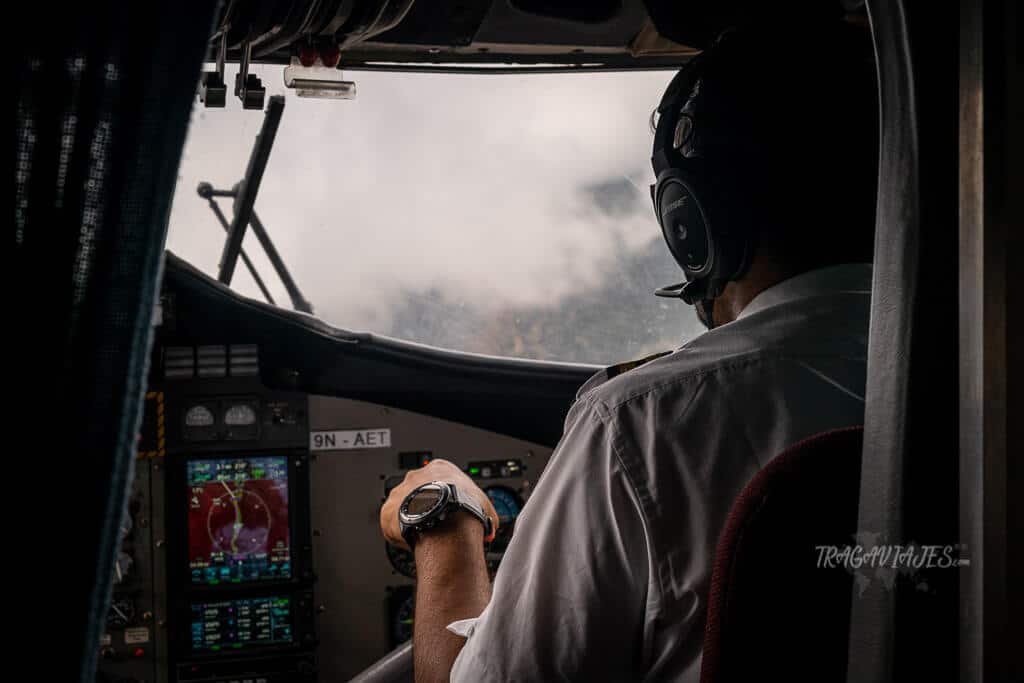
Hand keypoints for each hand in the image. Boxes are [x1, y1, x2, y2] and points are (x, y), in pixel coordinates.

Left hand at [379, 459, 498, 550]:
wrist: (445, 515)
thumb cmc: (464, 505)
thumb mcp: (483, 505)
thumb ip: (484, 512)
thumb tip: (489, 527)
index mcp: (439, 469)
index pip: (439, 482)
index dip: (444, 500)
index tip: (448, 513)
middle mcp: (416, 477)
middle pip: (419, 495)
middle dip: (426, 510)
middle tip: (437, 526)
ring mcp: (400, 493)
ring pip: (404, 509)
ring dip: (413, 521)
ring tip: (425, 535)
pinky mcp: (388, 510)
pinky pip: (392, 524)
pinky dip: (400, 534)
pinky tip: (413, 540)